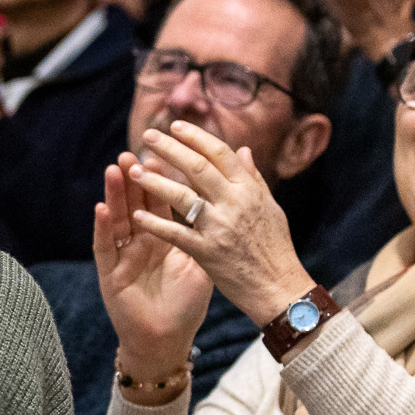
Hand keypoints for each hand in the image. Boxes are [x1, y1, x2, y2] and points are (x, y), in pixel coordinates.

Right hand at [93, 155, 212, 386]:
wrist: (167, 340)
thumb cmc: (185, 305)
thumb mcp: (204, 262)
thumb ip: (212, 229)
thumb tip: (229, 199)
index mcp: (164, 238)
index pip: (162, 200)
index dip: (162, 176)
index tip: (163, 151)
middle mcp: (140, 243)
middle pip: (136, 204)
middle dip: (135, 177)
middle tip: (133, 151)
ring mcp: (123, 257)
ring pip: (118, 219)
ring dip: (116, 194)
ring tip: (115, 169)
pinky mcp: (110, 274)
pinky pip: (105, 247)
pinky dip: (103, 228)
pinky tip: (102, 208)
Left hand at [127, 121, 315, 327]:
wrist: (280, 288)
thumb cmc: (275, 247)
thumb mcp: (269, 207)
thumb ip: (252, 178)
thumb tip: (242, 148)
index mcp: (249, 190)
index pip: (220, 154)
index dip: (196, 137)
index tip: (174, 126)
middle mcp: (235, 204)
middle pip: (197, 168)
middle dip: (170, 149)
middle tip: (147, 136)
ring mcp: (220, 228)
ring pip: (183, 197)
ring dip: (155, 182)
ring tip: (134, 171)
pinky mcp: (207, 253)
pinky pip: (176, 234)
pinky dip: (156, 224)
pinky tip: (136, 215)